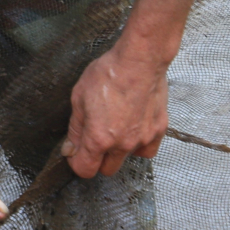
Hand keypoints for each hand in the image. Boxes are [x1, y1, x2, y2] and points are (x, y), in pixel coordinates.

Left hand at [63, 45, 170, 178]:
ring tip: (117, 129)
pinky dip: (140, 146)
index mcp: (98, 138)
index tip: (76, 153)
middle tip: (96, 139)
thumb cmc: (110, 73)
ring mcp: (142, 139)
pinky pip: (147, 150)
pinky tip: (134, 131)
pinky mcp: (158, 131)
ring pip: (127, 160)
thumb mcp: (79, 98)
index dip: (77, 162)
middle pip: (107, 169)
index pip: (85, 169)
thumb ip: (75, 129)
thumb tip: (70, 148)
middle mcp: (122, 144)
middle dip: (98, 159)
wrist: (140, 60)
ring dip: (120, 151)